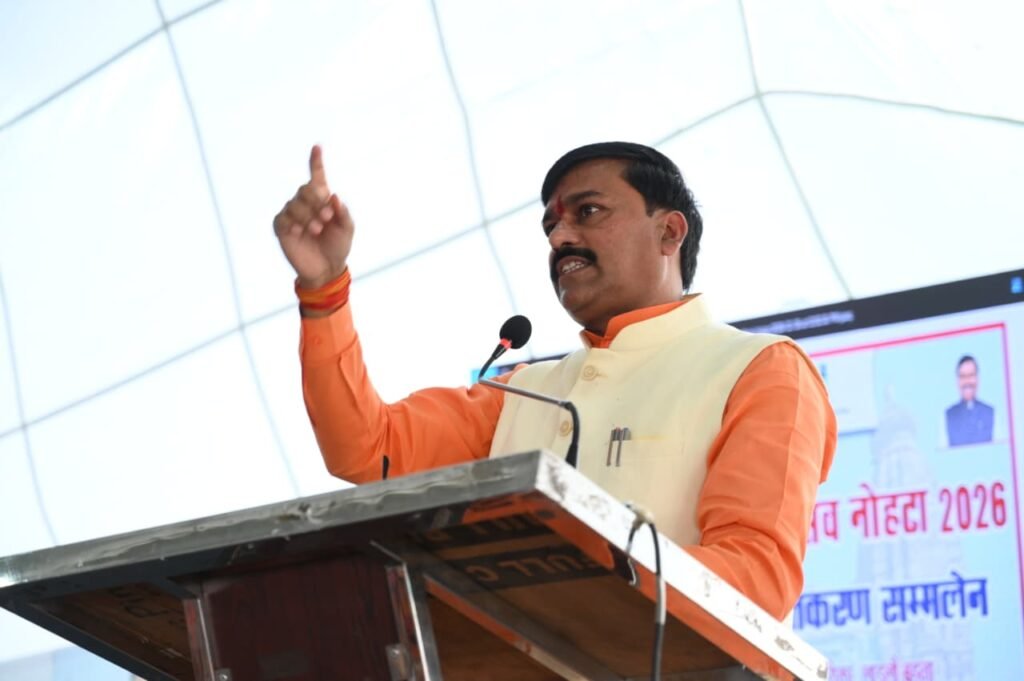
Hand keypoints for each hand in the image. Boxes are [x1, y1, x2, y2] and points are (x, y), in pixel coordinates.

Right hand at [273, 145, 353, 288]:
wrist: (327, 269)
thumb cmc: (338, 247)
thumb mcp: (347, 229)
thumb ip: (343, 212)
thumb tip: (334, 196)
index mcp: (322, 201)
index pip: (317, 178)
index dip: (316, 162)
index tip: (317, 147)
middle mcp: (305, 204)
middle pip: (306, 189)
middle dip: (317, 202)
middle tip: (327, 217)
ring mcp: (292, 214)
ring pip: (295, 204)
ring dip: (308, 216)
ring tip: (317, 229)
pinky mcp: (282, 227)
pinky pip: (284, 218)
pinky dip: (295, 224)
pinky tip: (301, 232)